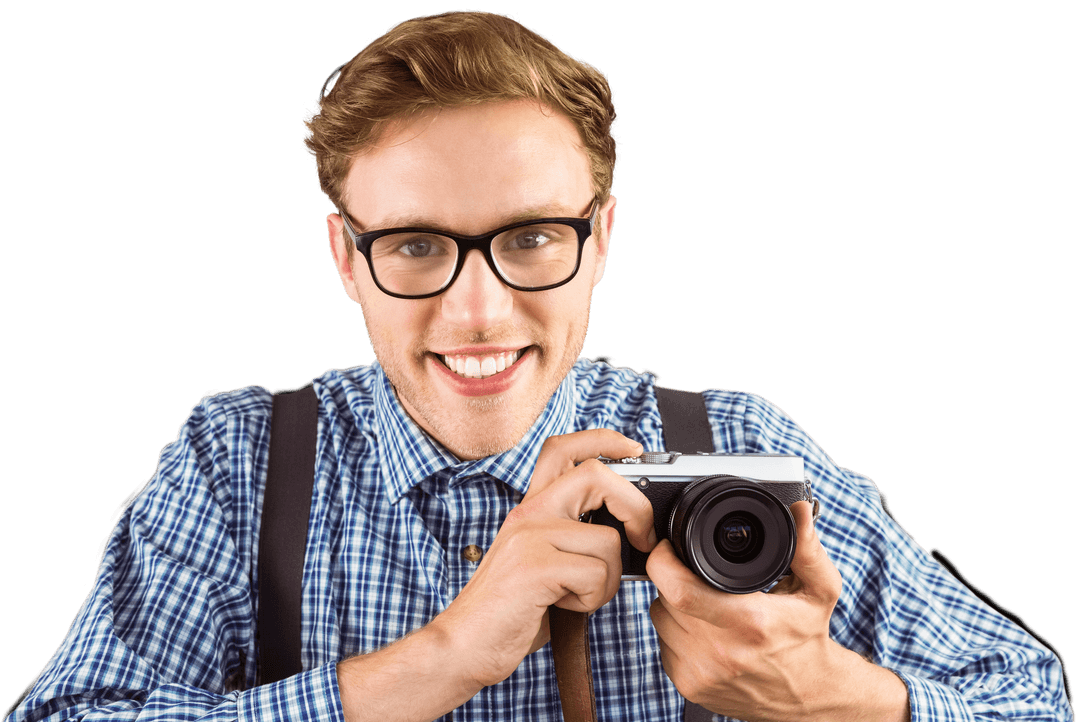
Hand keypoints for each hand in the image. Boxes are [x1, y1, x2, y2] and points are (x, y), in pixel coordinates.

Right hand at [432, 429, 656, 688]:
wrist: (464, 644)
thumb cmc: (511, 609)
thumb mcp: (542, 559)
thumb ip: (572, 536)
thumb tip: (628, 530)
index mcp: (531, 507)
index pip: (563, 449)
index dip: (603, 440)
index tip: (633, 449)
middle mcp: (529, 512)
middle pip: (596, 475)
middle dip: (636, 507)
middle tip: (642, 539)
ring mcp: (529, 536)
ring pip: (608, 539)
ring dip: (609, 579)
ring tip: (578, 595)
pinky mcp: (534, 565)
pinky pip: (596, 573)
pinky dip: (593, 598)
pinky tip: (565, 606)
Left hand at [646, 501, 845, 721]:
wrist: (809, 697)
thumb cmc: (810, 638)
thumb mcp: (820, 590)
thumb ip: (807, 550)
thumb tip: (800, 513)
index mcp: (749, 624)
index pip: (680, 590)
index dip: (664, 562)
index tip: (669, 546)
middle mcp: (720, 652)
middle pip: (666, 598)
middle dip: (674, 578)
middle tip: (698, 575)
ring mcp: (701, 673)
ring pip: (660, 620)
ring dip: (673, 605)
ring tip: (705, 603)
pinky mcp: (689, 687)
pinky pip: (663, 644)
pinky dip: (675, 631)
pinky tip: (702, 629)